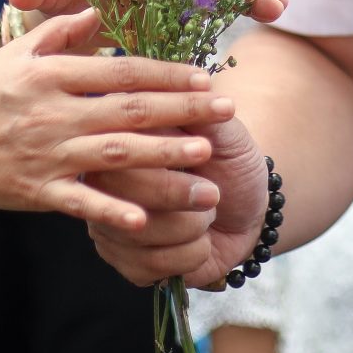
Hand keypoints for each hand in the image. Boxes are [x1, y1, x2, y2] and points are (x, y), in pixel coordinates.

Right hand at [0, 10, 234, 229]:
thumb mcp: (16, 52)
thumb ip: (62, 31)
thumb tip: (98, 3)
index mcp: (53, 73)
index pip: (122, 70)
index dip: (167, 72)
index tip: (206, 75)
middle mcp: (54, 110)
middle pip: (130, 109)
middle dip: (183, 110)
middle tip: (227, 110)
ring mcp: (45, 152)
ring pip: (116, 155)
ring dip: (163, 157)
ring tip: (205, 156)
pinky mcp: (34, 190)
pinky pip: (79, 202)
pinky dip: (111, 211)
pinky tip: (144, 219)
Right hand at [86, 114, 269, 287]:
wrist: (248, 207)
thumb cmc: (229, 159)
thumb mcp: (223, 130)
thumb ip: (202, 112)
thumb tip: (192, 87)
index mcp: (121, 136)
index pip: (125, 138)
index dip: (165, 148)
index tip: (204, 151)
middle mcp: (104, 180)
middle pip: (125, 187)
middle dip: (178, 193)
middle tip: (212, 193)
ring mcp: (110, 223)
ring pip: (142, 231)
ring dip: (192, 225)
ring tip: (206, 214)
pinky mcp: (125, 261)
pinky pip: (152, 264)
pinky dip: (191, 254)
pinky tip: (200, 242)